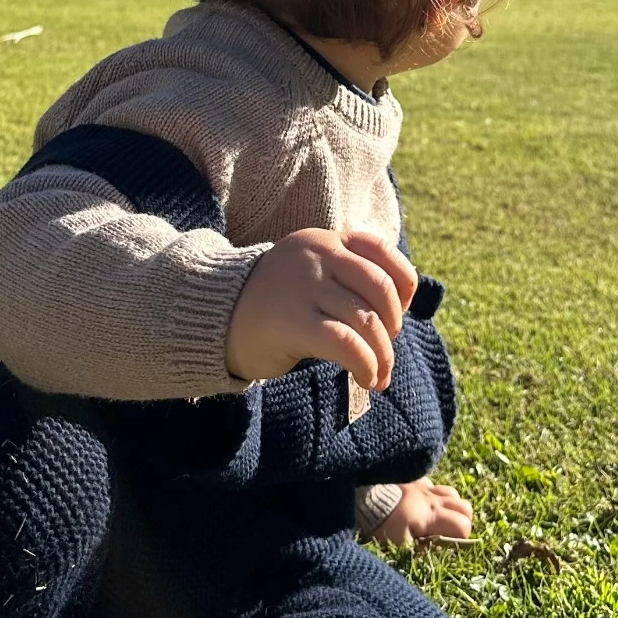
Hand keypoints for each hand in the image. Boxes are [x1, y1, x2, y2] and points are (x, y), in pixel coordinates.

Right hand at [225, 228, 416, 389]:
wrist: (214, 318)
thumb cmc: (273, 302)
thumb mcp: (310, 272)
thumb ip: (346, 276)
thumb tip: (400, 310)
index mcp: (323, 240)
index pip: (382, 251)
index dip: (404, 284)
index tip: (398, 312)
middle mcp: (316, 255)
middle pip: (380, 289)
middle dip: (392, 325)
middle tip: (383, 348)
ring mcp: (303, 286)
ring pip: (367, 321)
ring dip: (383, 355)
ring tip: (378, 375)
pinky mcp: (293, 322)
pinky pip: (347, 344)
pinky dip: (366, 365)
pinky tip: (365, 378)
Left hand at [372, 478, 473, 545]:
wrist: (364, 498)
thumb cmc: (382, 524)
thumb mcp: (401, 545)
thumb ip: (423, 549)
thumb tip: (439, 550)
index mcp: (432, 515)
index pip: (463, 525)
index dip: (461, 538)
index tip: (448, 545)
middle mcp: (433, 499)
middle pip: (465, 508)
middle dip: (462, 522)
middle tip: (448, 533)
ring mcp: (425, 487)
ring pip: (453, 494)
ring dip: (452, 507)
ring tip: (440, 519)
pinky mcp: (414, 480)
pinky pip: (434, 485)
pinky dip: (435, 495)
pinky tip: (425, 504)